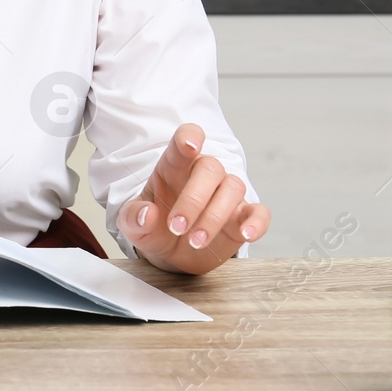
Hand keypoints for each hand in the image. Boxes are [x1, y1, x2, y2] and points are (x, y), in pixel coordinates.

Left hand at [116, 123, 269, 274]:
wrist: (171, 252)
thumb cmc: (153, 227)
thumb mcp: (132, 224)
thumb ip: (133, 217)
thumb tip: (147, 214)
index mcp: (173, 166)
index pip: (184, 141)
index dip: (189, 137)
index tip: (190, 146)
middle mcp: (203, 175)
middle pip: (210, 168)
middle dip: (194, 199)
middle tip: (176, 228)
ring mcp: (225, 194)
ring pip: (233, 187)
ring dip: (215, 217)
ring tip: (195, 242)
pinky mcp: (242, 216)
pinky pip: (259, 212)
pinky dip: (257, 222)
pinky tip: (247, 234)